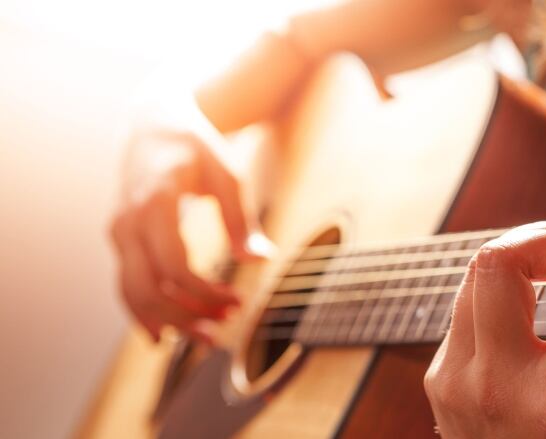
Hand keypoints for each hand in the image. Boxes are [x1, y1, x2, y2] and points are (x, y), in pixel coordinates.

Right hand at [110, 126, 265, 343]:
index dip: (204, 292)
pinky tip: (166, 333)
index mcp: (155, 202)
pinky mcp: (121, 241)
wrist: (154, 127)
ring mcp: (119, 232)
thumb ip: (241, 219)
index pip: (174, 265)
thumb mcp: (227, 174)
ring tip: (201, 339)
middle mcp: (128, 221)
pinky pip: (126, 284)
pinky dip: (143, 312)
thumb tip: (261, 260)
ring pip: (132, 292)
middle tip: (219, 333)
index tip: (237, 302)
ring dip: (165, 321)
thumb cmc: (196, 149)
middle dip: (183, 317)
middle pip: (147, 287)